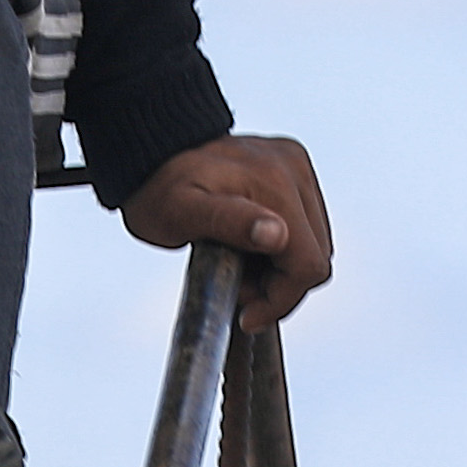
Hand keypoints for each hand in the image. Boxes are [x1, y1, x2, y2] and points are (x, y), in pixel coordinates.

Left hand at [122, 134, 333, 326]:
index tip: (245, 314)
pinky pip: (306, 223)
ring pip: (314, 243)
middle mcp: (294, 171)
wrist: (151, 152)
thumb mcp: (180, 214)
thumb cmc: (157, 191)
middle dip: (279, 286)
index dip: (280, 300)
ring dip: (281, 269)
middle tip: (235, 288)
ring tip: (237, 267)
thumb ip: (230, 224)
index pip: (308, 265)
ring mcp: (297, 167)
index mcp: (274, 184)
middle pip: (316, 256)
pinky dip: (283, 248)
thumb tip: (278, 236)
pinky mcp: (294, 168)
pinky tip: (247, 248)